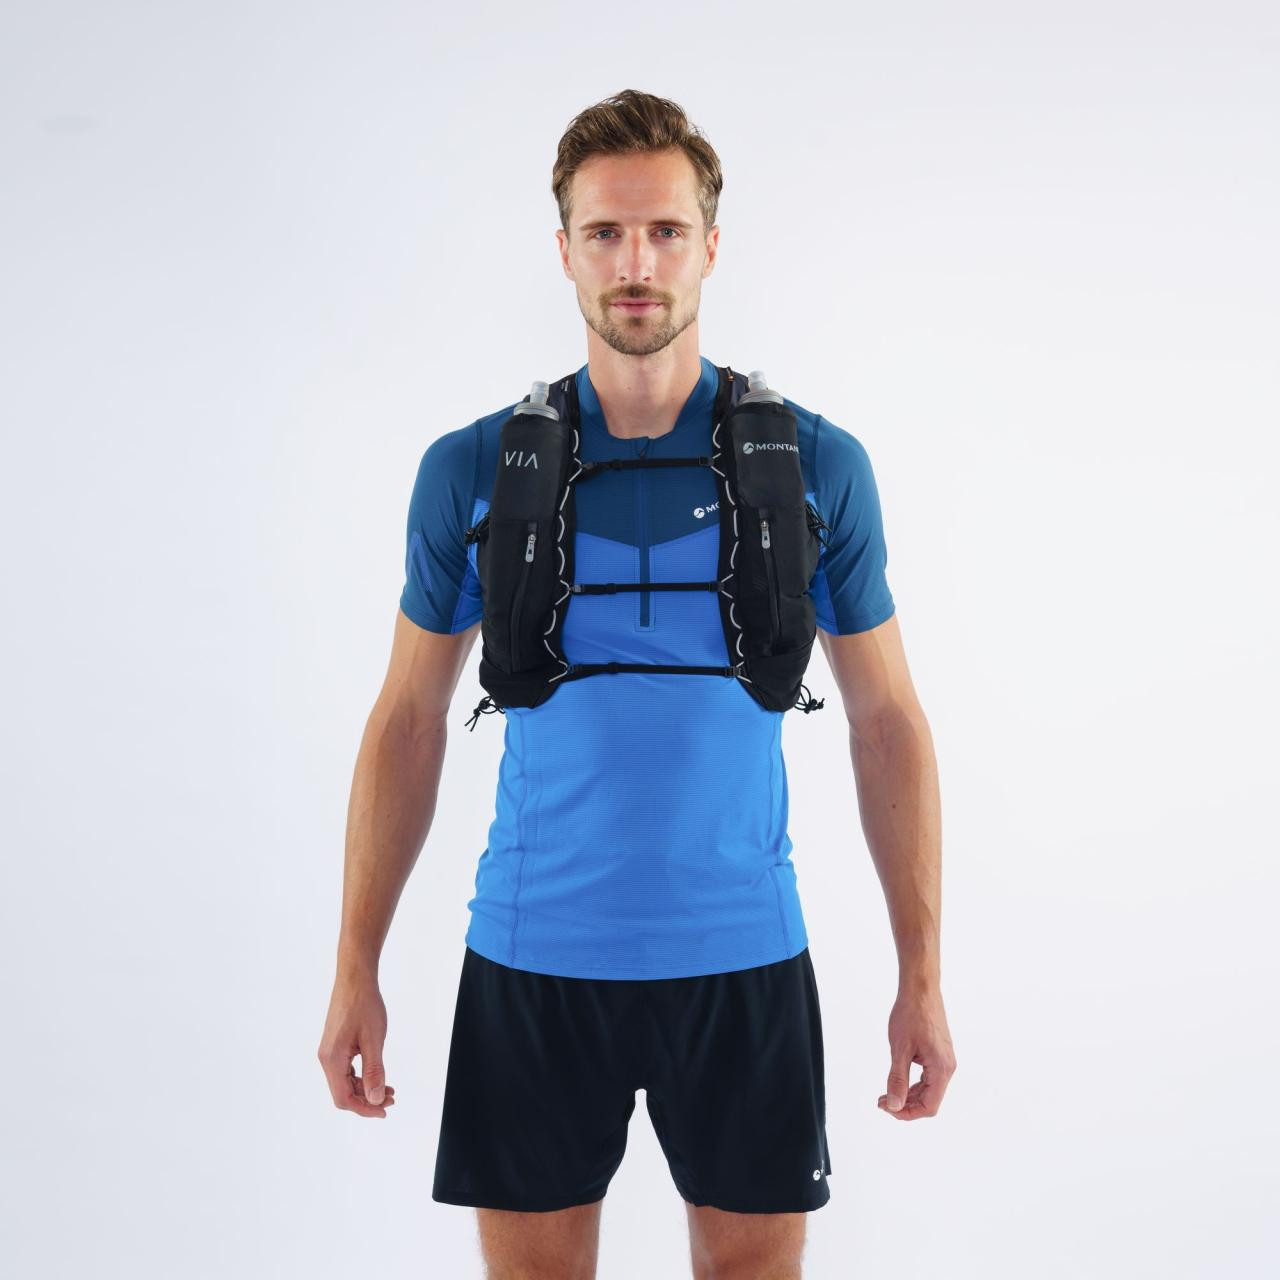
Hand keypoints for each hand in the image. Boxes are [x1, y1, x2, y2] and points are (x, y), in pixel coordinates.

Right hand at [318, 975, 395, 1117]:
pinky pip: (346, 1069)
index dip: (364, 1108)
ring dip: (365, 1088)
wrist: (355, 978)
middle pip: (343, 1092)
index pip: (343, 1098)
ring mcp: (330, 1051)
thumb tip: (375, 1099)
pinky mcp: (336, 1045)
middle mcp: (326, 1058)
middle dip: (367, 1099)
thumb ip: (374, 1071)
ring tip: (389, 1089)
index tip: (384, 1109)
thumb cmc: (364, 1004)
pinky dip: (361, 1076)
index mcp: (332, 1059)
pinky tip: (377, 1074)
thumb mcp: (374, 1040)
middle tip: (391, 1098)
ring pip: (345, 1081)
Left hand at [877, 986, 955, 1119]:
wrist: (920, 988)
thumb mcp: (899, 1049)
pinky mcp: (939, 1053)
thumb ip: (897, 1079)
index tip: (888, 1108)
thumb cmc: (911, 1014)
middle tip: (882, 1101)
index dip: (908, 1113)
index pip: (929, 1106)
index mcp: (942, 1068)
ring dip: (909, 1095)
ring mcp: (944, 1059)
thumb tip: (894, 1106)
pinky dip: (913, 1083)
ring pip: (929, 1089)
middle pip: (930, 1100)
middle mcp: (947, 1067)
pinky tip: (898, 1079)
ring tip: (886, 1094)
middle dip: (906, 1105)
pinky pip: (928, 1076)